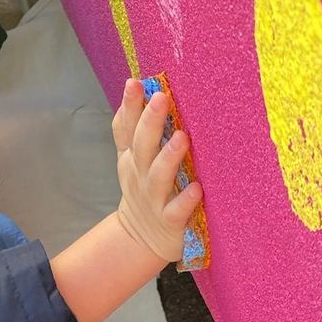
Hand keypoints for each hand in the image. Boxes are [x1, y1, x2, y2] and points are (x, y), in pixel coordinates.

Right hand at [111, 78, 202, 261]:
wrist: (141, 238)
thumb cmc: (145, 189)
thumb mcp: (133, 160)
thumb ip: (136, 129)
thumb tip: (143, 87)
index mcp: (131, 158)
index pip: (125, 129)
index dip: (128, 107)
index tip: (134, 83)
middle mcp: (139, 175)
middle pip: (142, 146)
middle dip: (150, 122)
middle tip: (161, 98)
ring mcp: (154, 198)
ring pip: (158, 176)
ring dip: (169, 157)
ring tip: (182, 138)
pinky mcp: (169, 221)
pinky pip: (177, 210)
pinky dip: (185, 199)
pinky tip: (196, 188)